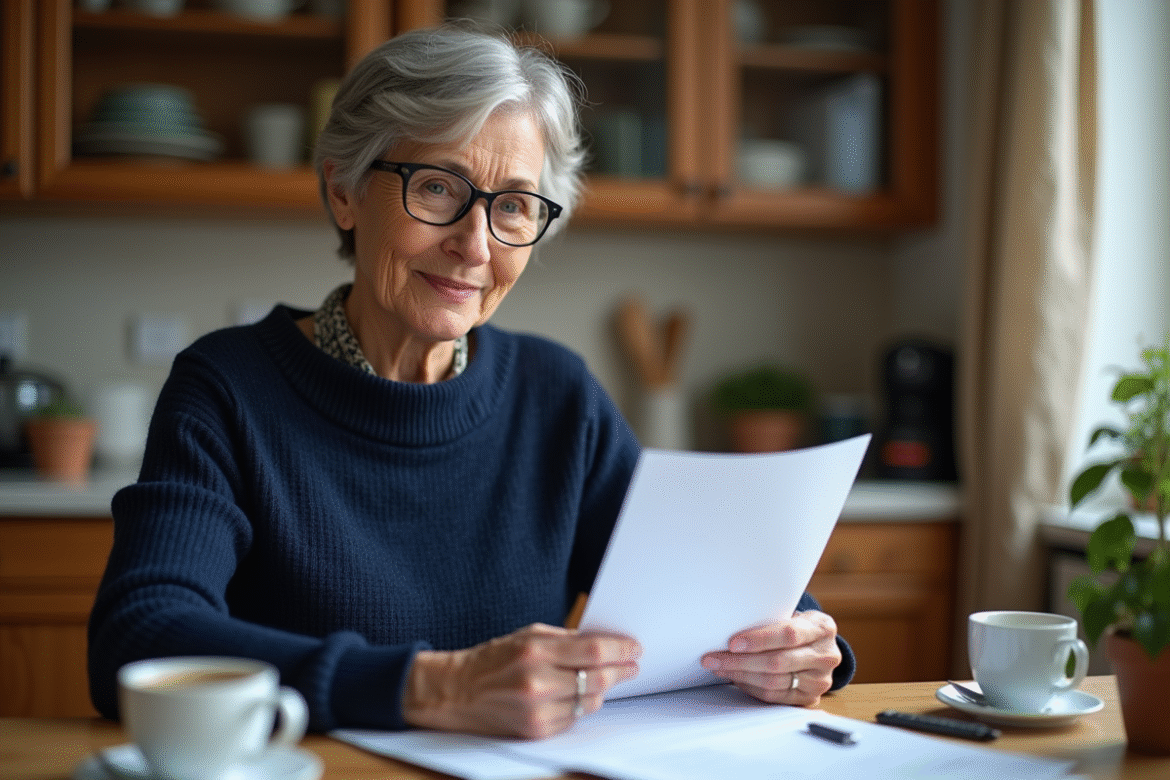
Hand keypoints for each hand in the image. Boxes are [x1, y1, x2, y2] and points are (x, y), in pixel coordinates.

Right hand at [402, 623, 640, 738]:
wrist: (458, 692)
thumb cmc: (493, 659)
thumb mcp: (528, 635)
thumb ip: (566, 639)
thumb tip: (603, 642)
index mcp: (536, 652)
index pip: (593, 652)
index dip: (620, 649)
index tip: (634, 647)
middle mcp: (538, 683)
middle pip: (598, 678)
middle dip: (621, 670)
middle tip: (632, 664)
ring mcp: (538, 710)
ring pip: (591, 702)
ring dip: (602, 689)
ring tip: (604, 678)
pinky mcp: (537, 731)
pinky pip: (574, 718)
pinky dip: (580, 706)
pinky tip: (574, 695)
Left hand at [700, 611, 840, 705]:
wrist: (820, 646)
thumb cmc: (800, 627)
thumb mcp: (794, 615)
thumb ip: (771, 620)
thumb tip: (729, 625)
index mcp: (823, 628)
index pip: (788, 635)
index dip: (759, 639)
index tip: (733, 643)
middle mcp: (826, 656)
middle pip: (778, 662)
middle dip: (740, 661)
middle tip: (714, 658)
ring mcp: (820, 680)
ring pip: (773, 682)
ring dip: (741, 675)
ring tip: (720, 667)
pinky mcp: (810, 698)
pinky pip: (775, 696)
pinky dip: (751, 687)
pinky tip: (736, 678)